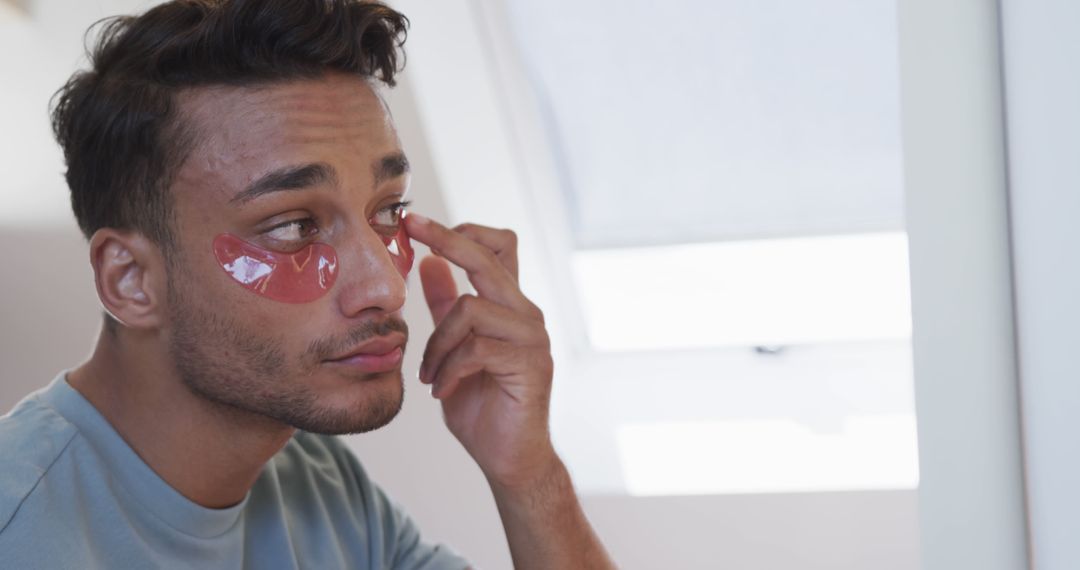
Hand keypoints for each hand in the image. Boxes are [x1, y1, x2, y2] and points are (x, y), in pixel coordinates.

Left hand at [403, 213, 556, 488]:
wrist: (508, 457)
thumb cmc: (482, 404)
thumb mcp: (452, 349)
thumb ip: (445, 308)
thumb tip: (430, 263)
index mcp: (508, 306)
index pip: (495, 247)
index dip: (460, 231)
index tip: (416, 222)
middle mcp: (526, 313)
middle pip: (487, 258)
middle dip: (446, 239)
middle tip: (410, 228)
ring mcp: (532, 337)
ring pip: (470, 309)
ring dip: (437, 343)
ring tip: (428, 374)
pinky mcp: (531, 364)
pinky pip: (476, 349)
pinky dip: (448, 369)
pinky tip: (441, 390)